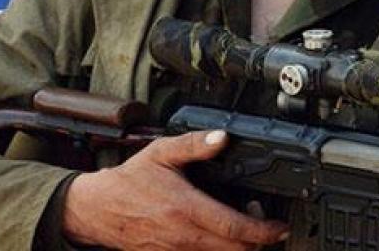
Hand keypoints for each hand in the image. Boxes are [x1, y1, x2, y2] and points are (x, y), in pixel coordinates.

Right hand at [63, 130, 288, 249]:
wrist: (99, 209)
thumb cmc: (130, 181)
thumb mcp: (161, 153)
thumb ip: (194, 145)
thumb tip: (222, 138)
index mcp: (185, 208)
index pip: (235, 228)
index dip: (264, 231)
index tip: (279, 227)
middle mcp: (184, 236)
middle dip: (258, 241)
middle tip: (264, 223)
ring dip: (240, 247)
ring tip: (243, 228)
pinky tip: (220, 236)